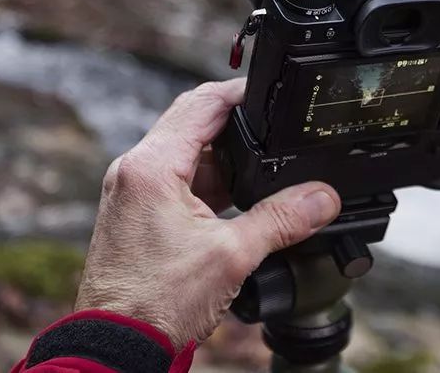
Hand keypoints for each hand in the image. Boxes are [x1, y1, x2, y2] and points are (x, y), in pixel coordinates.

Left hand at [74, 79, 340, 348]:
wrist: (116, 346)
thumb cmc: (155, 304)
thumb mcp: (233, 256)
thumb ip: (283, 219)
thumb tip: (323, 197)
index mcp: (151, 166)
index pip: (203, 103)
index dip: (241, 92)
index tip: (273, 92)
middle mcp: (135, 170)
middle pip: (193, 121)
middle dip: (237, 124)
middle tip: (277, 127)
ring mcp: (133, 191)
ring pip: (187, 152)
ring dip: (224, 157)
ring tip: (265, 170)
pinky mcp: (137, 213)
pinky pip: (177, 179)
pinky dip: (209, 182)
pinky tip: (238, 200)